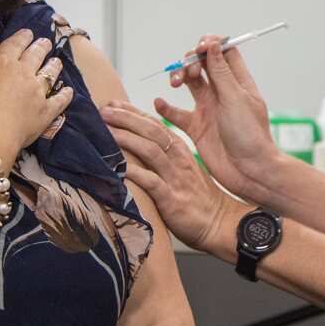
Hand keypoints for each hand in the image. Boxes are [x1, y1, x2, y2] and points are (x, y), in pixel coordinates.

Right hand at [0, 28, 72, 164]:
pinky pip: (59, 100)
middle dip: (41, 46)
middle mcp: (24, 72)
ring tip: (56, 61)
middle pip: (36, 55)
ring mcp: (37, 92)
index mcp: (3, 61)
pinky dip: (65, 95)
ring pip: (50, 74)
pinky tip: (68, 91)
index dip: (23, 36)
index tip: (28, 33)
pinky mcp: (45, 111)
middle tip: (46, 42)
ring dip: (54, 66)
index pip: (16, 43)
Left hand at [101, 100, 246, 252]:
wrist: (219, 222)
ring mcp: (176, 177)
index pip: (154, 124)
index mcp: (180, 149)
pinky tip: (118, 168)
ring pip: (150, 150)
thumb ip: (165, 155)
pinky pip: (151, 182)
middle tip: (104, 110)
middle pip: (151, 131)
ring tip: (106, 130)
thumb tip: (137, 145)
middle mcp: (178, 158)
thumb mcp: (183, 168)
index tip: (113, 103)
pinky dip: (134, 173)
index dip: (133, 112)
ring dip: (127, 138)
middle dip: (126, 118)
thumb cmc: (198, 196)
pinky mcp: (172, 198)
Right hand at [152, 36, 280, 204]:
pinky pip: (177, 114)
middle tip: (188, 71)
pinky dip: (166, 108)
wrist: (250, 172)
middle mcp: (222, 93)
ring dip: (179, 77)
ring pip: (189, 84)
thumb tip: (213, 43)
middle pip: (203, 65)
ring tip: (175, 83)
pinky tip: (160, 103)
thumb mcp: (235, 98)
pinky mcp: (197, 128)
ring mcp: (209, 109)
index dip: (212, 45)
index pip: (225, 52)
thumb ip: (221, 72)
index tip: (201, 46)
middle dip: (191, 61)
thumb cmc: (250, 135)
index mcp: (238, 83)